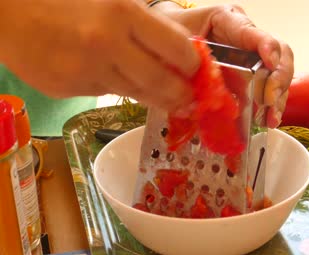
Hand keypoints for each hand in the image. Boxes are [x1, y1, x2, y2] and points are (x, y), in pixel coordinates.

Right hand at [0, 0, 199, 110]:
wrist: (7, 10)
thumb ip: (146, 23)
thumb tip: (180, 48)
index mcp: (123, 13)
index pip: (178, 49)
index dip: (193, 64)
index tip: (196, 69)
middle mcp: (107, 45)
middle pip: (162, 82)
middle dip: (181, 94)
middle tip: (189, 98)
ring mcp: (86, 71)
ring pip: (136, 94)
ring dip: (155, 97)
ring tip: (166, 97)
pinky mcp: (69, 89)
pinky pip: (104, 92)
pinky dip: (113, 86)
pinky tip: (107, 73)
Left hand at [153, 3, 293, 127]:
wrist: (172, 36)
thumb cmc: (178, 32)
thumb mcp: (178, 36)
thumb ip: (189, 55)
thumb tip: (197, 86)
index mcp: (229, 20)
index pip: (253, 31)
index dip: (267, 46)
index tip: (270, 62)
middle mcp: (248, 37)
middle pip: (280, 54)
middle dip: (279, 79)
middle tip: (270, 99)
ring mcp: (253, 56)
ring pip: (278, 74)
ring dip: (278, 97)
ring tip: (271, 117)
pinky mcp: (253, 75)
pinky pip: (269, 89)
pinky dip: (271, 106)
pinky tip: (268, 119)